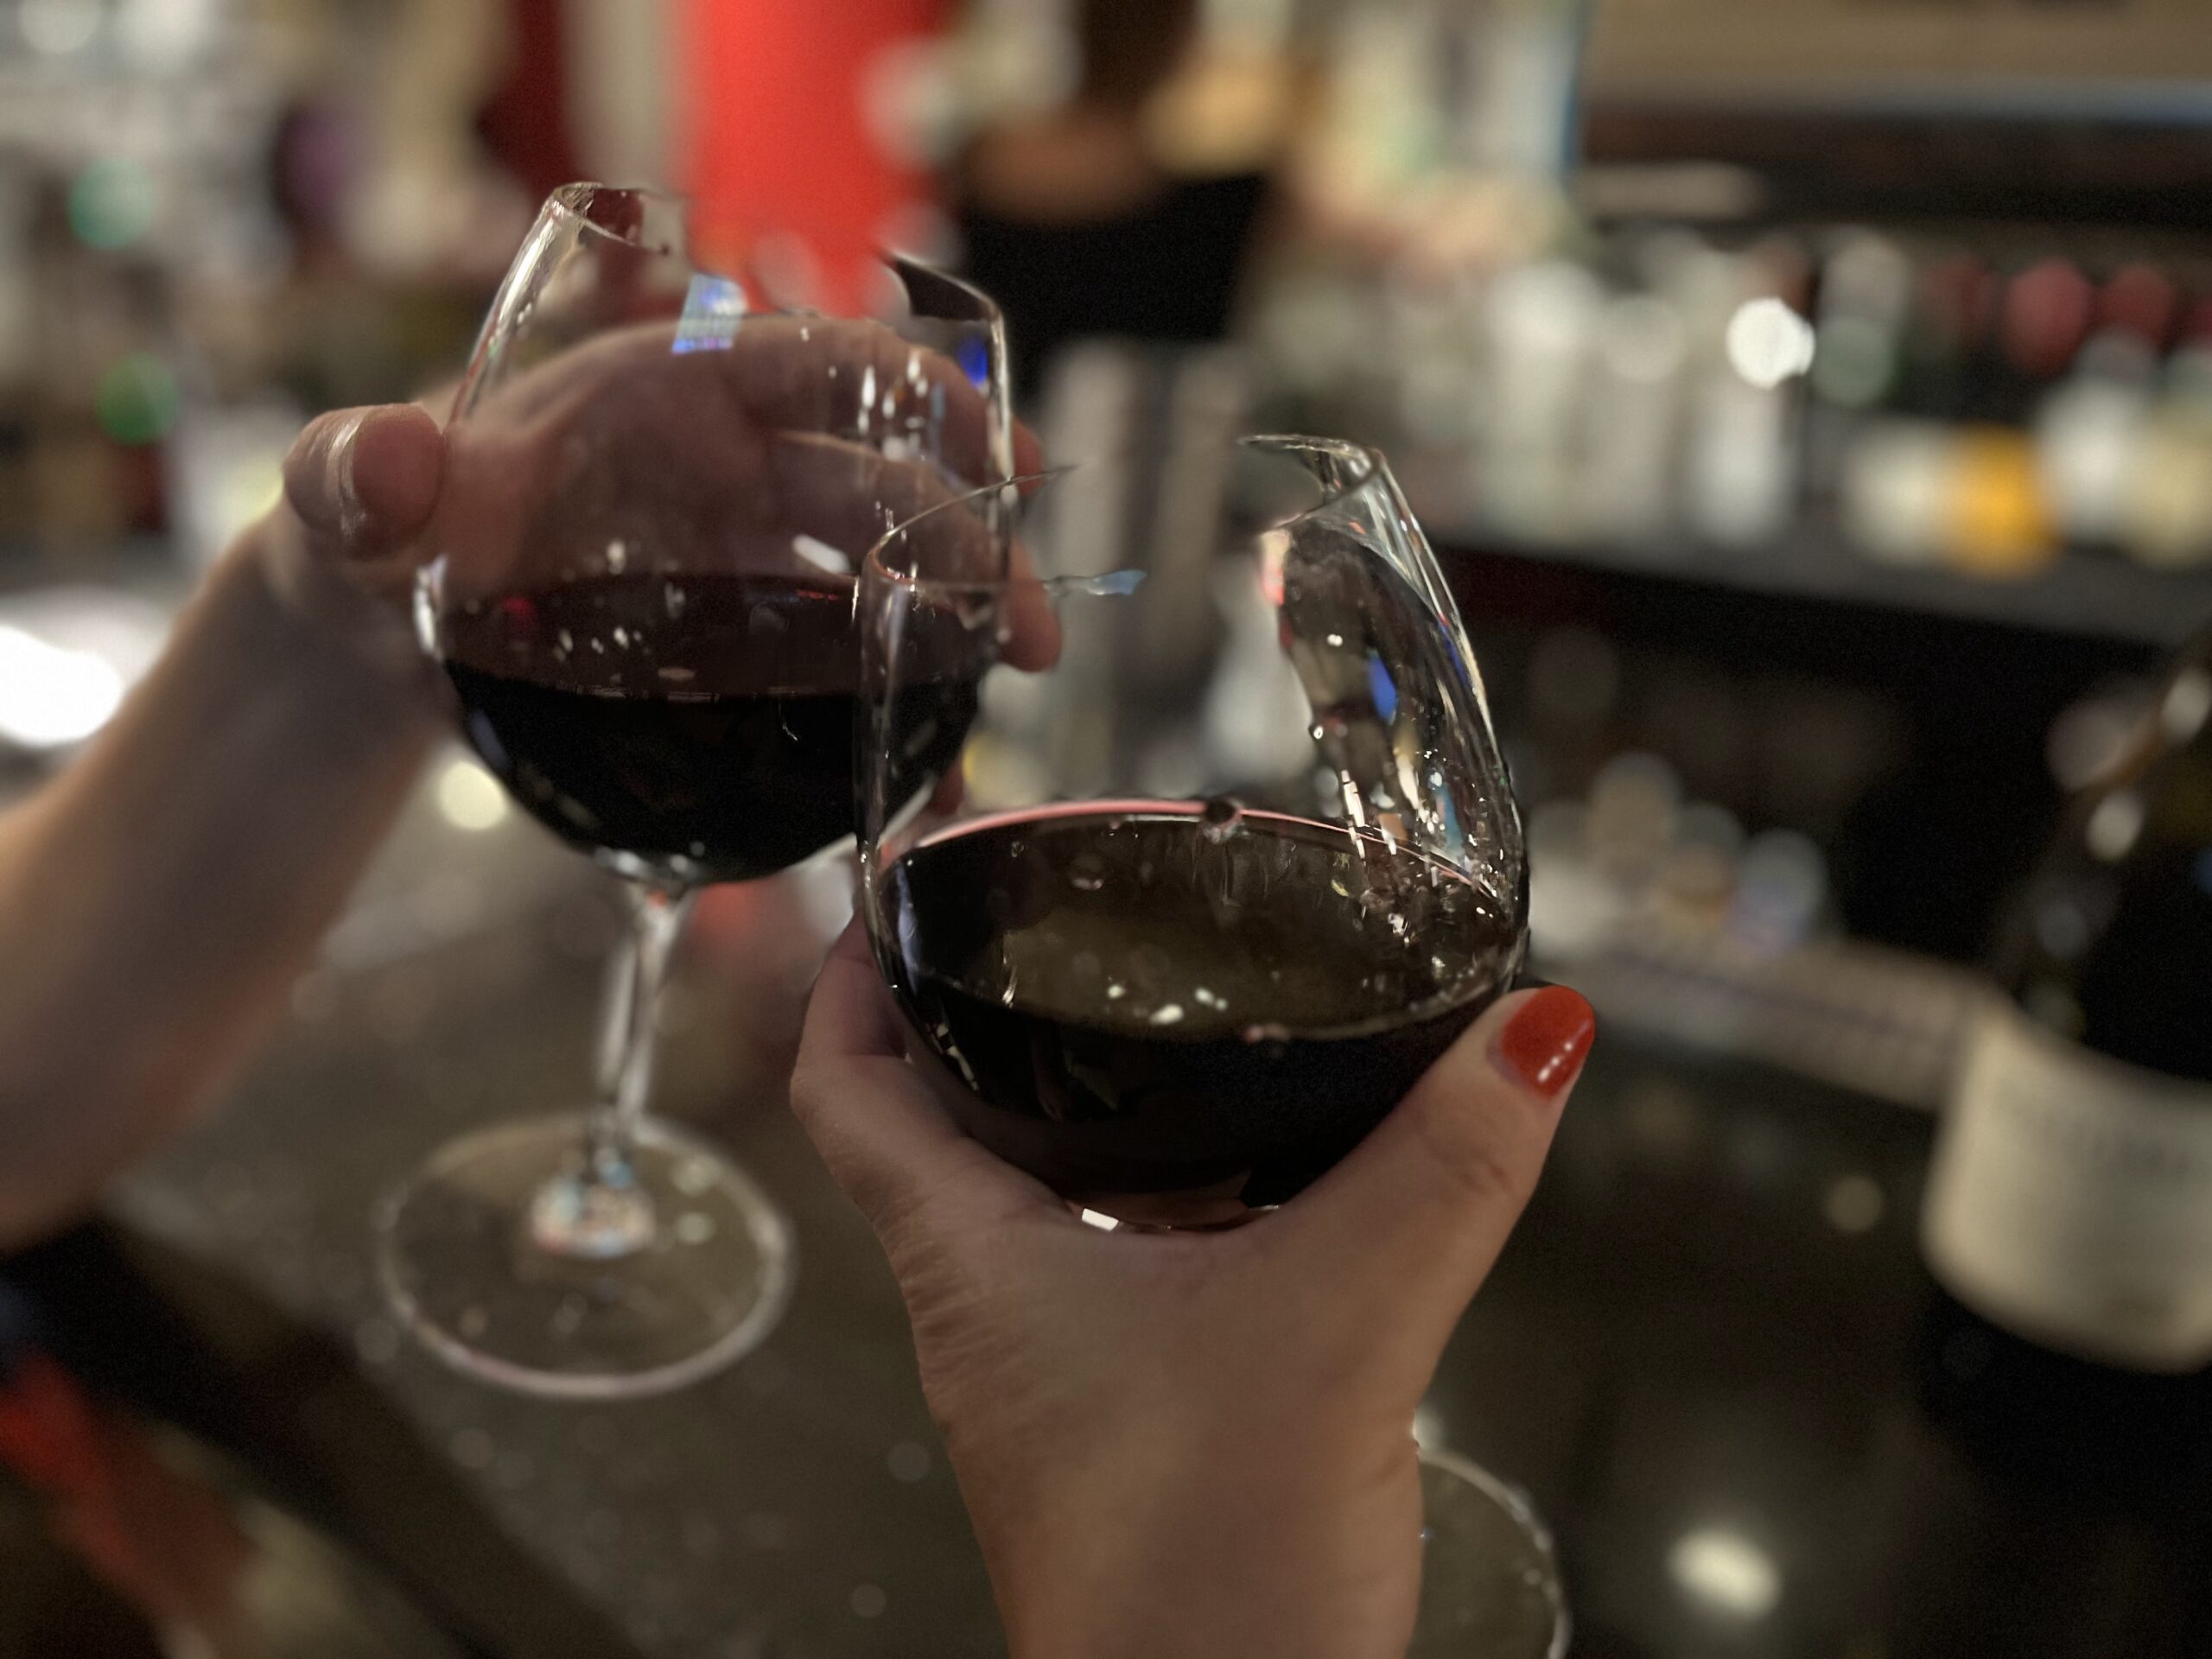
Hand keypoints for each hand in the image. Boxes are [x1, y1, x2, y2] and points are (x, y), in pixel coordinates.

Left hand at [257, 317, 1035, 690]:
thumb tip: (389, 464)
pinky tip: (924, 775)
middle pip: (880, 486)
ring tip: (1008, 698)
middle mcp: (727, 464)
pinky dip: (885, 714)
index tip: (1003, 452)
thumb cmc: (370, 533)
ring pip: (878, 577)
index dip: (922, 395)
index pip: (816, 365)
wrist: (372, 626)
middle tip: (1033, 634)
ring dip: (956, 627)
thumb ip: (356, 477)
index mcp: (664, 391)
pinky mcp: (737, 639)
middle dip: (973, 548)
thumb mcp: (347, 502)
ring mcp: (741, 556)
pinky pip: (833, 667)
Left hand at [791, 925, 1594, 1658]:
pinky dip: (1187, 1208)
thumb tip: (1534, 1031)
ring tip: (1186, 1024)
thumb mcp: (1342, 1322)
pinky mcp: (1133, 1421)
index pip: (844, 1083)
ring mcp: (1057, 1374)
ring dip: (1100, 1114)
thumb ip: (1441, 1170)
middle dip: (995, 1019)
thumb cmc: (1207, 1564)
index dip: (854, 968)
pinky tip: (1283, 1187)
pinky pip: (1135, 1272)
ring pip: (1048, 1201)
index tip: (901, 885)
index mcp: (969, 1260)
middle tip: (1073, 929)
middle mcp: (991, 1310)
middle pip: (943, 1125)